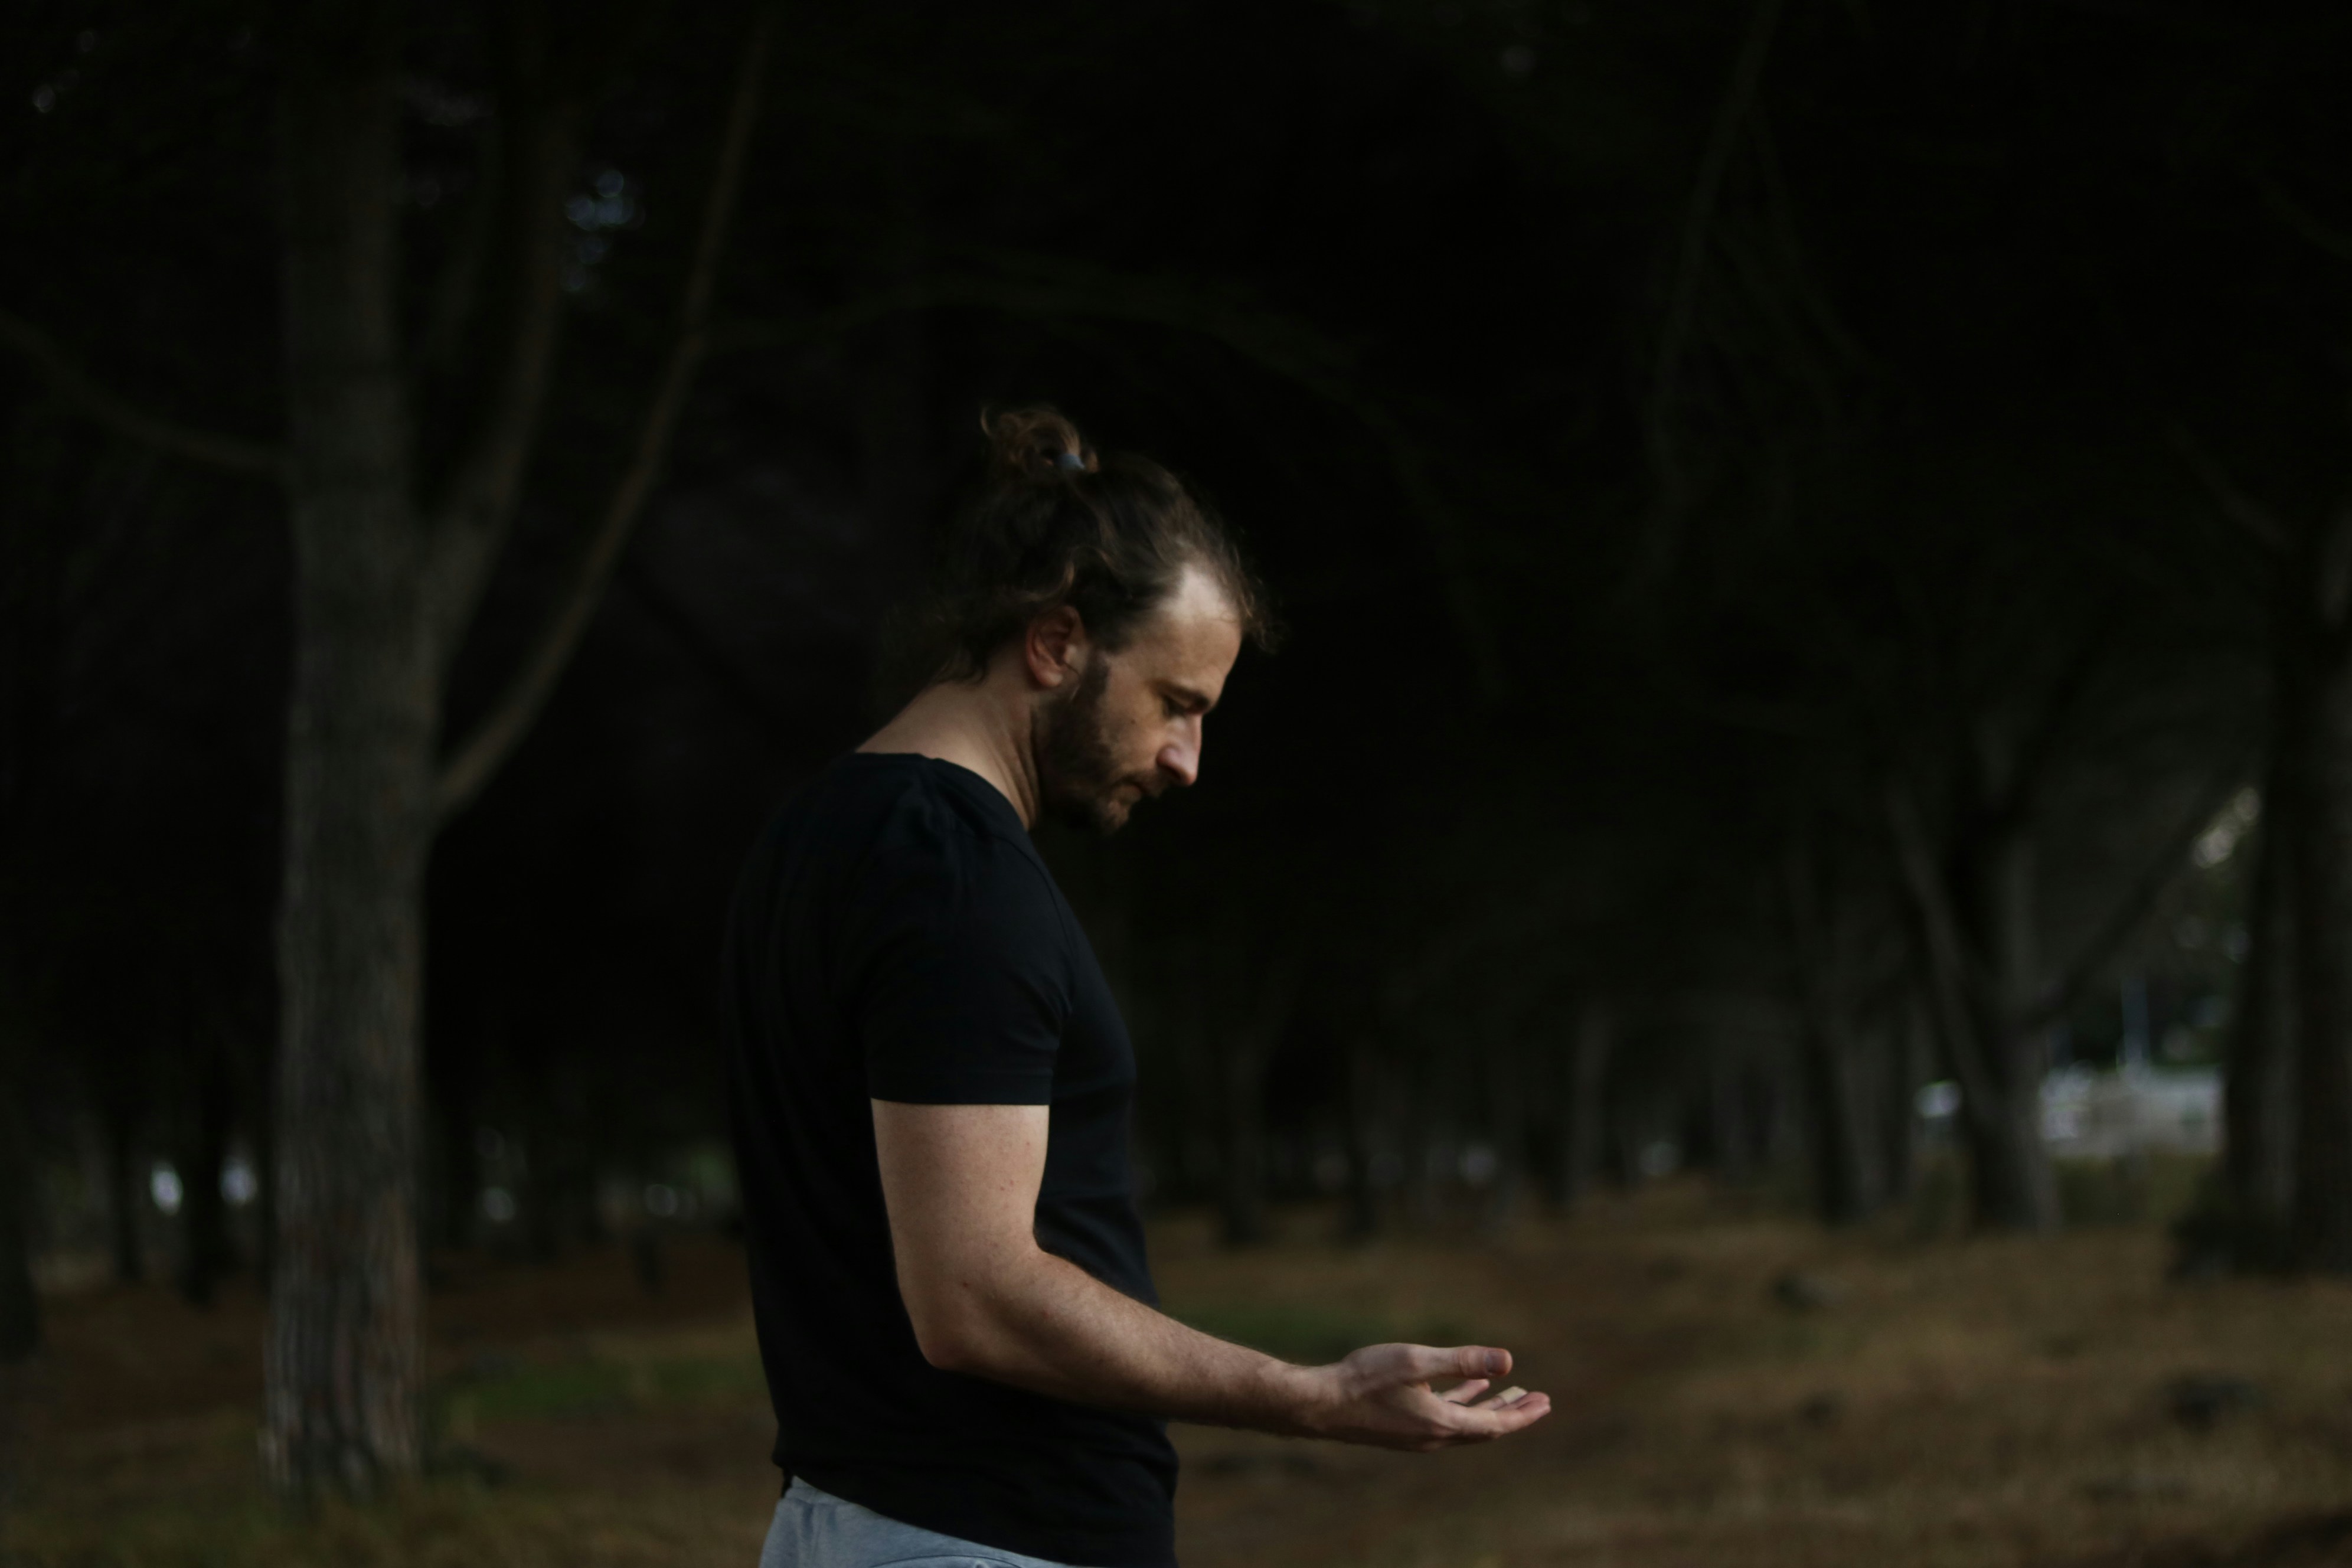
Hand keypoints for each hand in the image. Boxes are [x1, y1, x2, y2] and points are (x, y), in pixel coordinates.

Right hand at [1292, 1343, 1550, 1450]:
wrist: (1322, 1404)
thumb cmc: (1366, 1379)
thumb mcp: (1417, 1362)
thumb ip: (1461, 1361)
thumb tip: (1508, 1361)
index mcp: (1442, 1424)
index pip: (1494, 1425)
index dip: (1522, 1414)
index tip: (1545, 1403)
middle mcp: (1434, 1436)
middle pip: (1485, 1427)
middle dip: (1514, 1412)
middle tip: (1540, 1401)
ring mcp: (1418, 1434)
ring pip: (1465, 1423)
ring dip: (1489, 1407)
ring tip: (1511, 1392)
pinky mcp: (1404, 1427)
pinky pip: (1445, 1417)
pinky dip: (1462, 1402)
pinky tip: (1467, 1388)